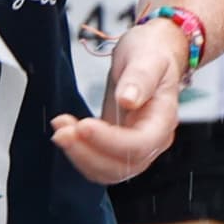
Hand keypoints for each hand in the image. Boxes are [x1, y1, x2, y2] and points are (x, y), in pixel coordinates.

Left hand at [52, 19, 188, 183]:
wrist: (152, 53)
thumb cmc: (153, 53)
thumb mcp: (147, 57)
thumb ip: (140, 78)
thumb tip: (128, 100)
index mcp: (164, 119)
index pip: (140, 144)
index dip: (109, 141)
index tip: (83, 125)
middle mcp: (153, 139)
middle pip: (123, 165)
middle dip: (88, 153)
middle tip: (62, 131)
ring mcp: (136, 146)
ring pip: (108, 170)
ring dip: (79, 156)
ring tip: (60, 129)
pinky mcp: (117, 145)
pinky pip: (99, 161)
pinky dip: (79, 152)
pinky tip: (65, 130)